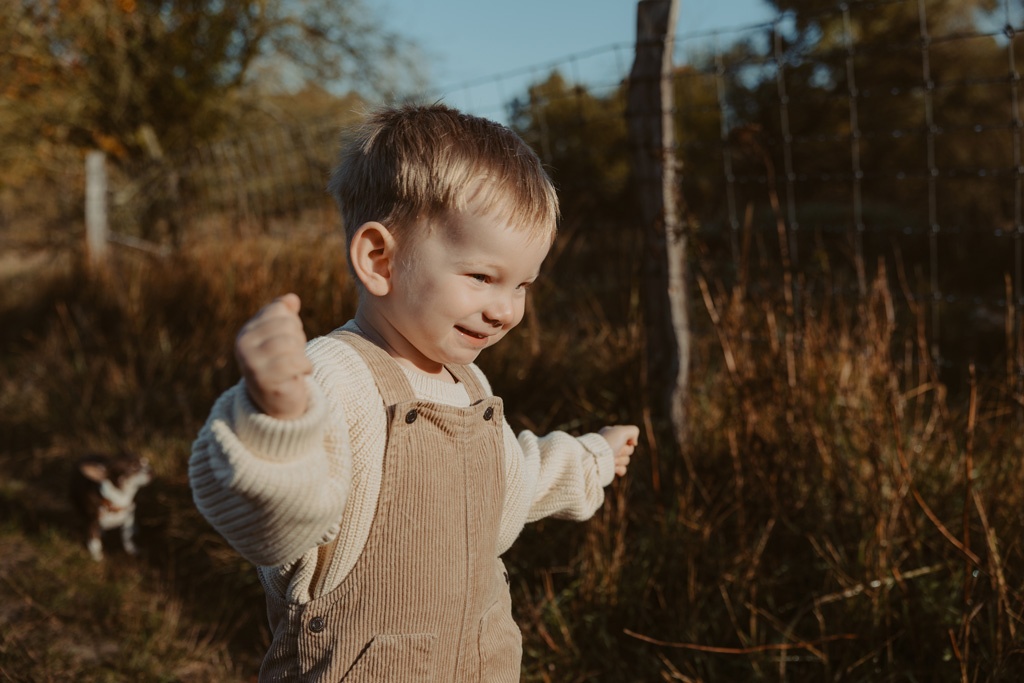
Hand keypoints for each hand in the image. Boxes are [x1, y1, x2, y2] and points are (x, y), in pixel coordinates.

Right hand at [235, 293, 312, 419]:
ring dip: (302, 354)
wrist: (279, 403)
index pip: (278, 310)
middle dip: (299, 339)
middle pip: (286, 325)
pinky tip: (303, 373)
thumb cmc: (282, 364)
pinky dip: (306, 367)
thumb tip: (292, 298)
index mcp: (247, 332)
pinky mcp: (264, 380)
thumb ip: (285, 315)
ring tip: (298, 365)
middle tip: (294, 356)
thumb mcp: (283, 337)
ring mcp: (251, 363)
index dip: (293, 323)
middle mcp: (243, 345)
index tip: (289, 340)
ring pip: (289, 342)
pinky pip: (294, 362)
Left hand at [599, 425, 638, 476]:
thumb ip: (633, 431)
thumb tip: (634, 443)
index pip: (629, 437)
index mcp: (612, 434)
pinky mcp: (610, 468)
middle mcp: (611, 445)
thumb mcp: (621, 431)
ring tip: (611, 459)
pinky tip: (613, 467)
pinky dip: (619, 469)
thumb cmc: (608, 443)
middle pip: (629, 450)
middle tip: (615, 450)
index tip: (620, 440)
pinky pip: (623, 470)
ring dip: (620, 460)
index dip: (627, 440)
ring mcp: (610, 457)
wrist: (595, 460)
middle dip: (624, 451)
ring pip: (626, 460)